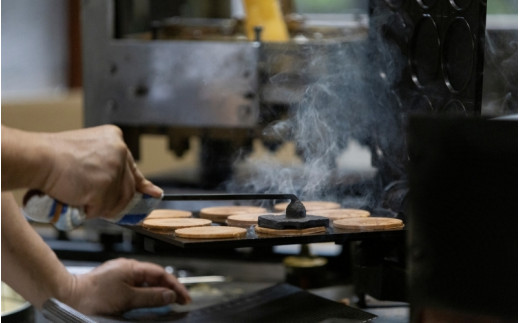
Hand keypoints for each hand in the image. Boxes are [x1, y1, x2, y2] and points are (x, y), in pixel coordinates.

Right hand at [40, 125, 162, 218]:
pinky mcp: (105, 185)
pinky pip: (103, 209)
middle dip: (116, 201)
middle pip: (128, 188)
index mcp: (115, 140)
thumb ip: (109, 168)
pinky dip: (89, 210)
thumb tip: (135, 187)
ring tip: (81, 198)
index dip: (142, 185)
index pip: (134, 168)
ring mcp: (114, 168)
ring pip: (118, 201)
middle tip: (101, 206)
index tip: (153, 194)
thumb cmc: (54, 157)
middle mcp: (120, 151)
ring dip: (100, 207)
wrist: (37, 157)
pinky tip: (77, 199)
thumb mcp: (89, 155)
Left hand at [67, 258, 190, 314]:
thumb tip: (169, 295)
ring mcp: (119, 273)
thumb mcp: (127, 299)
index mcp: (132, 267)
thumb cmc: (93, 297)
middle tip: (180, 302)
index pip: (161, 274)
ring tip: (167, 304)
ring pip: (145, 281)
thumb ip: (150, 297)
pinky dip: (145, 293)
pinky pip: (135, 285)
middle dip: (169, 289)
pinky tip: (147, 301)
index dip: (175, 286)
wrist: (67, 298)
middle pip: (154, 277)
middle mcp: (127, 267)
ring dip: (157, 292)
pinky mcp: (113, 281)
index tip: (185, 298)